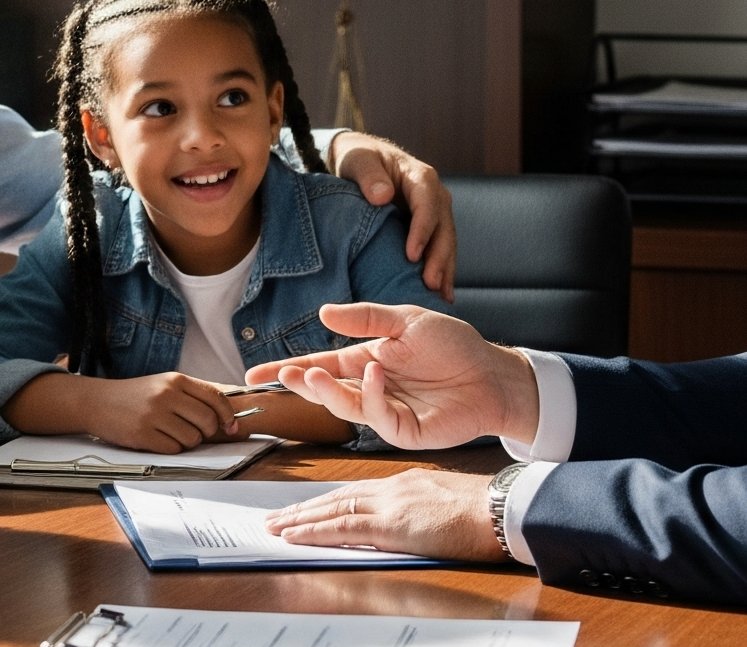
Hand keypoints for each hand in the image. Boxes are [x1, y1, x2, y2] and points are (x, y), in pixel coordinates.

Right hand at [8, 370, 242, 452]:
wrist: (98, 402)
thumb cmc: (137, 395)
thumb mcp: (165, 384)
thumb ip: (193, 395)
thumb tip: (227, 416)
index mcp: (176, 380)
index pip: (215, 398)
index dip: (228, 416)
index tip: (231, 426)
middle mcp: (167, 395)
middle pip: (207, 422)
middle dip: (206, 433)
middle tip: (194, 432)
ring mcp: (154, 415)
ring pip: (192, 439)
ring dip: (186, 442)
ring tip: (170, 433)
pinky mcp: (143, 434)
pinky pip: (173, 450)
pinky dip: (170, 449)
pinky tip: (158, 439)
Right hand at [244, 301, 537, 451]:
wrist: (492, 374)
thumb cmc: (453, 346)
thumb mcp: (406, 320)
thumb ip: (365, 318)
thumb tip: (323, 314)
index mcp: (366, 360)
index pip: (318, 365)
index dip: (287, 370)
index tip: (254, 376)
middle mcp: (370, 388)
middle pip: (324, 390)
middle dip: (300, 384)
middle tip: (285, 376)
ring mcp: (386, 412)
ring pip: (344, 406)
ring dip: (326, 392)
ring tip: (312, 374)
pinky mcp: (404, 431)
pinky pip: (378, 417)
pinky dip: (371, 395)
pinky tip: (375, 374)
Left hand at [262, 468, 501, 561]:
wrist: (503, 509)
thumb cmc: (486, 513)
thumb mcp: (446, 505)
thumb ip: (421, 512)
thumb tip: (411, 526)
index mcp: (405, 483)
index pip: (356, 491)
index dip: (327, 501)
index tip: (307, 508)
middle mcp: (392, 488)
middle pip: (337, 497)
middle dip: (305, 508)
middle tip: (277, 516)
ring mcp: (390, 504)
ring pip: (332, 509)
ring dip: (299, 519)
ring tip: (275, 526)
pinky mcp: (391, 525)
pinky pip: (342, 527)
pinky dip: (313, 530)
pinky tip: (293, 535)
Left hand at [328, 131, 456, 297]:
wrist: (362, 161)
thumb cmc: (359, 159)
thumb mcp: (358, 160)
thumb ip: (369, 175)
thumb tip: (382, 195)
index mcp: (420, 177)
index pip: (428, 204)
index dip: (422, 230)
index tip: (412, 255)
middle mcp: (434, 196)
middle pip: (444, 228)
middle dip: (440, 257)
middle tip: (431, 285)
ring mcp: (435, 213)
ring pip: (447, 243)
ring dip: (445, 269)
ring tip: (441, 298)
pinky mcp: (429, 229)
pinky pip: (439, 250)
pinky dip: (442, 271)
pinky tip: (441, 295)